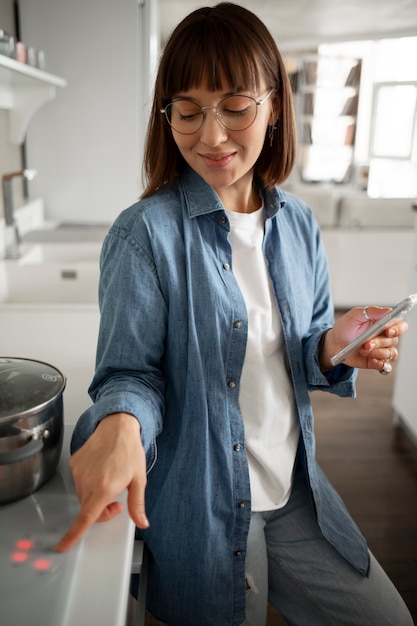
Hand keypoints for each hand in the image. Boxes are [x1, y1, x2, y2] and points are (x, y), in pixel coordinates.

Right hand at [55, 412, 148, 552]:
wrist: (118, 426)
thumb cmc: (130, 451)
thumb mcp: (139, 479)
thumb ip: (137, 504)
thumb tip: (142, 523)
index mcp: (104, 488)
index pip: (86, 518)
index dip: (73, 534)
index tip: (62, 546)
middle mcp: (88, 481)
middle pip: (88, 509)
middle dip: (101, 511)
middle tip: (117, 503)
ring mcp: (78, 472)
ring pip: (83, 496)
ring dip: (94, 497)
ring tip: (110, 481)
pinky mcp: (74, 463)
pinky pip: (79, 482)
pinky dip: (88, 483)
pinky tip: (100, 470)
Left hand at [320, 305, 408, 370]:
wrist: (334, 344)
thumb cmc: (345, 328)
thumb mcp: (354, 315)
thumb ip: (371, 312)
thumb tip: (388, 310)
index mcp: (383, 323)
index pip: (400, 324)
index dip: (398, 328)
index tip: (389, 331)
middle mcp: (385, 336)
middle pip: (394, 340)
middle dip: (380, 342)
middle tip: (367, 343)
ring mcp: (382, 349)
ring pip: (390, 353)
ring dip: (376, 352)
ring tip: (363, 349)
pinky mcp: (377, 361)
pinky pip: (385, 365)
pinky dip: (378, 363)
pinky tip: (370, 359)